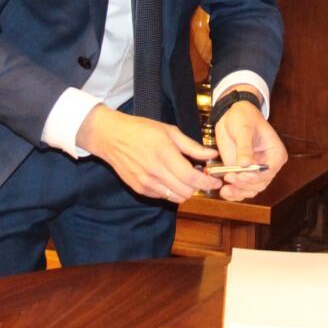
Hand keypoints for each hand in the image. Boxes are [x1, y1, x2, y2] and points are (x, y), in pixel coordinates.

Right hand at [77, 105, 220, 201]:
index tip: (216, 182)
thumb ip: (192, 146)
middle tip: (200, 176)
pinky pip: (163, 196)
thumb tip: (212, 154)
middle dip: (198, 187)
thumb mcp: (169, 131)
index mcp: (164, 153)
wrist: (111, 137)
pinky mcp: (139, 188)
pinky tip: (170, 178)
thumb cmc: (141, 130)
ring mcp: (146, 182)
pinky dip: (171, 191)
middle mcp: (155, 171)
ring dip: (185, 190)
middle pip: (186, 191)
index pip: (191, 177)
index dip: (207, 182)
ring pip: (176, 197)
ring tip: (185, 177)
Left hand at [211, 90, 287, 200]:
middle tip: (229, 177)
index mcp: (275, 154)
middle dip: (245, 184)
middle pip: (260, 184)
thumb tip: (244, 164)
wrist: (232, 116)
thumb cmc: (244, 118)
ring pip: (251, 190)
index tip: (242, 175)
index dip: (256, 176)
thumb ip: (244, 147)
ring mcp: (254, 172)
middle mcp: (268, 166)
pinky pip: (241, 190)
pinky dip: (234, 194)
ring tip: (225, 189)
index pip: (270, 170)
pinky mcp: (242, 175)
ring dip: (238, 192)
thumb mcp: (244, 129)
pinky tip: (224, 192)